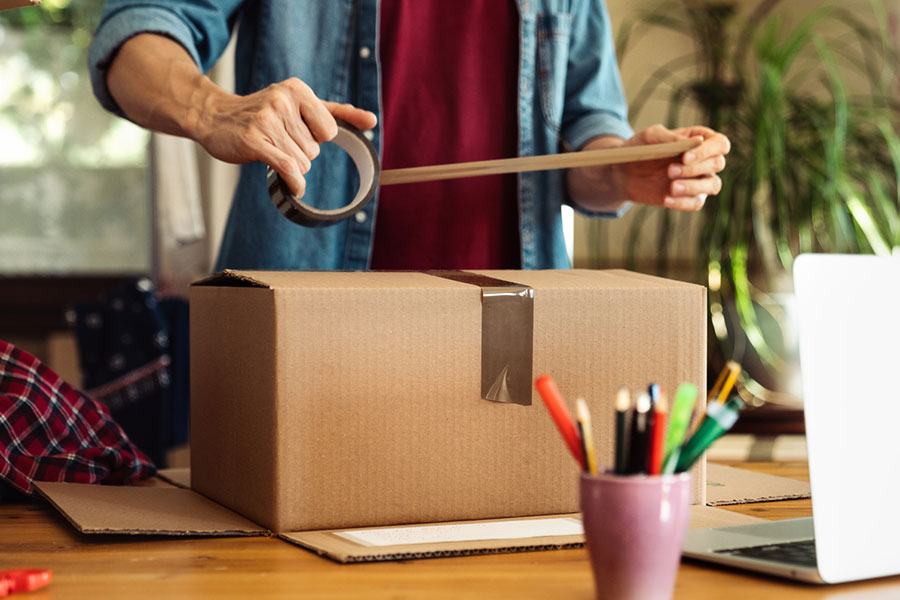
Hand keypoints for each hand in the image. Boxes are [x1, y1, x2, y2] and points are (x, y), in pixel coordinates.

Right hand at [192, 78, 376, 197]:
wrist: (214, 116)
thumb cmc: (260, 113)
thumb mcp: (299, 104)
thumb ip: (338, 112)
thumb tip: (372, 121)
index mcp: (297, 90)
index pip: (330, 131)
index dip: (316, 138)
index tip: (296, 131)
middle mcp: (283, 100)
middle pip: (315, 149)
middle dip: (300, 152)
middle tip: (276, 140)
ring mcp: (268, 120)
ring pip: (302, 162)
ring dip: (290, 165)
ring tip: (269, 148)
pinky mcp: (255, 141)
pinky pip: (289, 168)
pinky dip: (295, 183)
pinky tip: (294, 187)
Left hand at [619, 124, 729, 210]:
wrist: (624, 173)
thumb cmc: (640, 149)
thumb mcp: (651, 137)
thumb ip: (671, 137)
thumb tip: (697, 141)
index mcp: (700, 139)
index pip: (720, 144)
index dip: (707, 151)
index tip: (685, 157)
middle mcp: (705, 159)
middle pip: (717, 164)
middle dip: (694, 169)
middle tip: (669, 171)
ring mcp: (700, 180)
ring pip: (714, 185)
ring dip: (694, 187)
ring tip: (672, 187)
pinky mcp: (689, 197)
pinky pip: (697, 203)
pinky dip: (683, 202)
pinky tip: (666, 199)